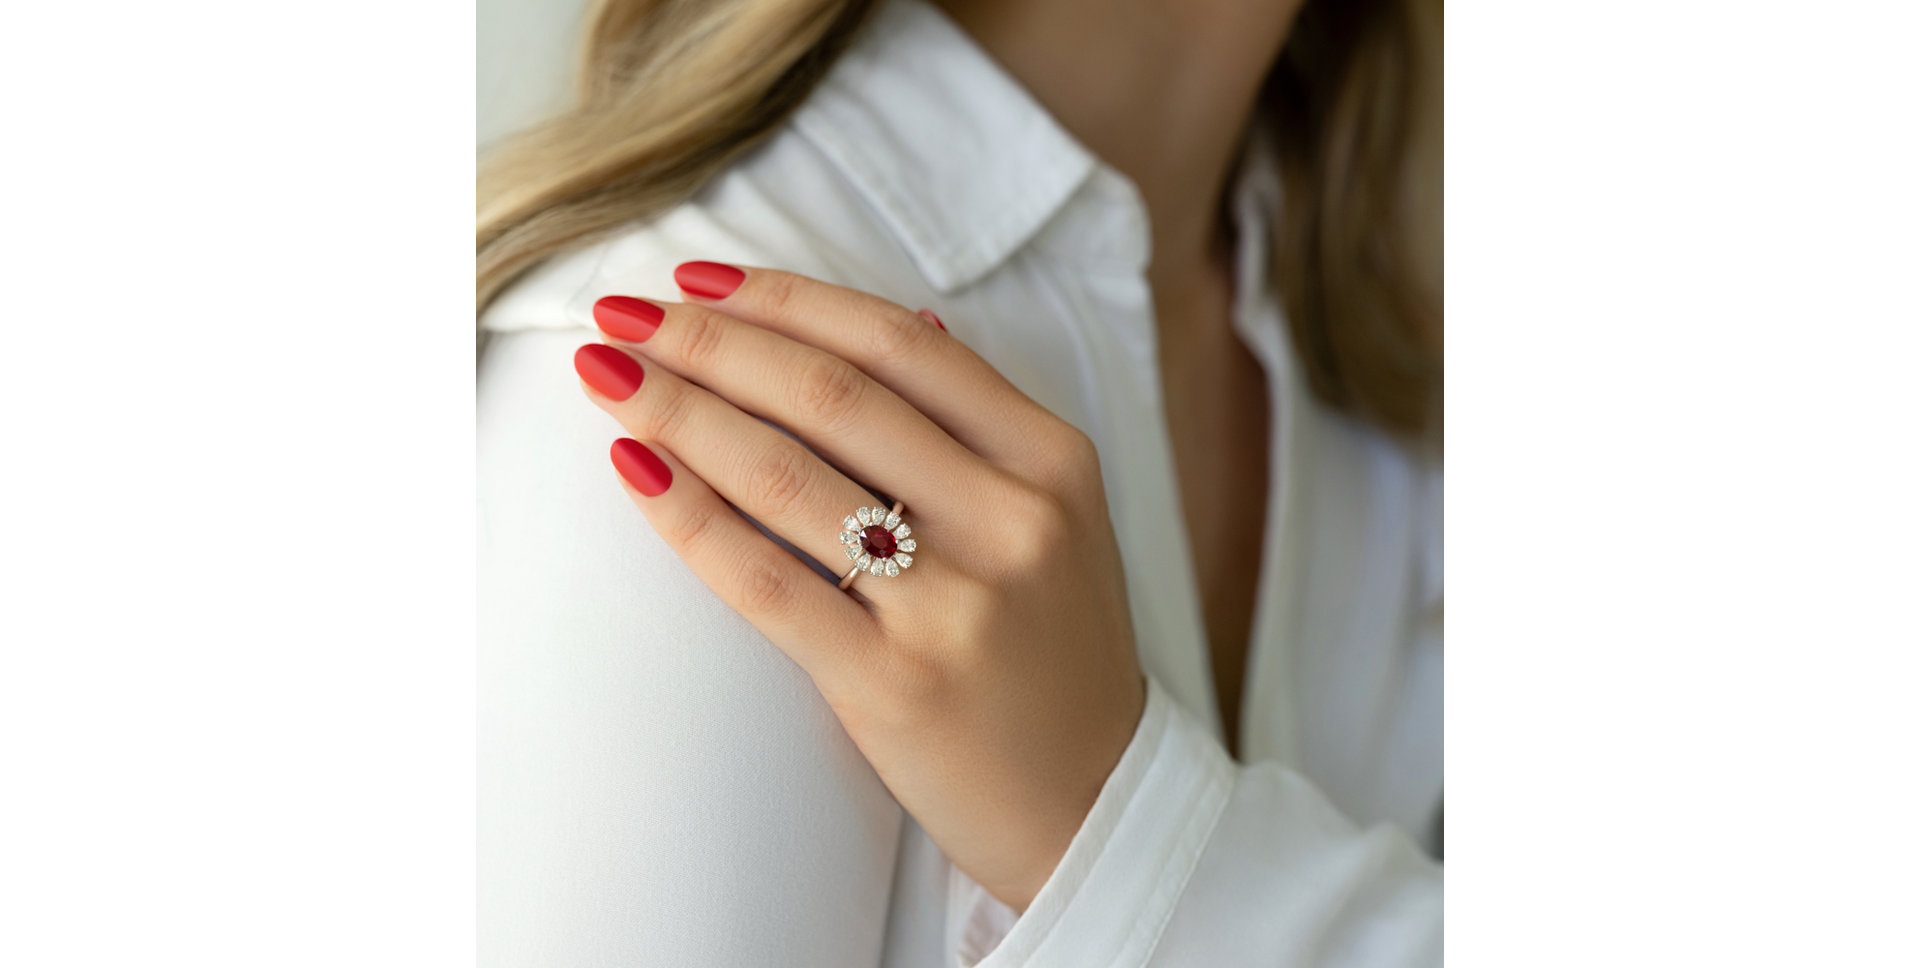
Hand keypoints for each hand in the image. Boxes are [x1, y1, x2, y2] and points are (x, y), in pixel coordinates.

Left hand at [573, 262, 1145, 908]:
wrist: (1092, 804)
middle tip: (623, 316)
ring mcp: (956, 605)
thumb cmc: (1054, 655)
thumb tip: (897, 327)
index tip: (697, 280)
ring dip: (677, 410)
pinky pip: (765, 580)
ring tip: (606, 377)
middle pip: (832, 393)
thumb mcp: (1056, 522)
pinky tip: (635, 469)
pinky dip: (687, 515)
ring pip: (786, 473)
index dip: (784, 298)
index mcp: (1052, 461)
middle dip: (710, 340)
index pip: (899, 343)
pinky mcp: (895, 684)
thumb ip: (978, 428)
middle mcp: (1012, 519)